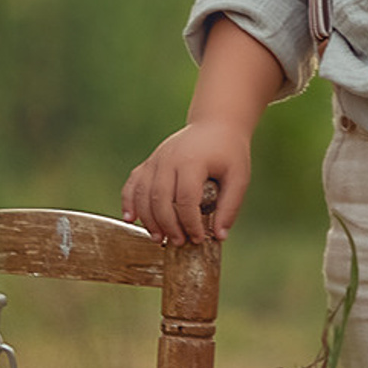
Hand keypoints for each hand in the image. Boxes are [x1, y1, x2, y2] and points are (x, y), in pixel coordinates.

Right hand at [122, 119, 248, 244]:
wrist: (215, 125)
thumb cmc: (229, 152)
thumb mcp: (239, 177)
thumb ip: (230, 206)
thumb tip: (219, 237)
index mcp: (192, 161)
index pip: (186, 199)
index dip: (190, 223)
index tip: (198, 238)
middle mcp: (169, 159)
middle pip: (160, 198)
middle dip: (168, 225)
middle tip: (178, 242)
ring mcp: (156, 159)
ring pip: (143, 194)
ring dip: (148, 219)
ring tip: (159, 238)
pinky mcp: (150, 162)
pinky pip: (133, 183)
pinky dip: (129, 202)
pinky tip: (131, 219)